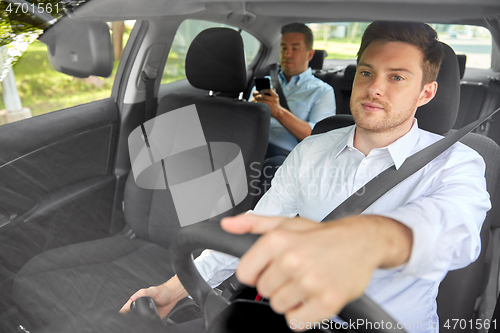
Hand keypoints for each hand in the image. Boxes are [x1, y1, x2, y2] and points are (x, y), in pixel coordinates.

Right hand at [119, 276, 188, 318]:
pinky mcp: (151, 318)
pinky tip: (145, 325)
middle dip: (129, 319)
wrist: (172, 296)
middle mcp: (140, 307)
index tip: (121, 317)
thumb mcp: (152, 290)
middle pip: (130, 315)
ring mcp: (145, 312)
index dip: (122, 312)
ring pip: (137, 320)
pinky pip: (146, 323)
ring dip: (137, 322)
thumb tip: (134, 297)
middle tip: (129, 322)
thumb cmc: (162, 291)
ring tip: (136, 324)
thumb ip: (143, 293)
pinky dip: (145, 324)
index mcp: (137, 300)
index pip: (126, 308)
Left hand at [221, 214, 410, 331]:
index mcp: (278, 240)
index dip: (256, 273)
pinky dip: (302, 315)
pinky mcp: (327, 301)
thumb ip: (252, 224)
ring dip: (290, 299)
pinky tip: (311, 298)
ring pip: (278, 306)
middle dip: (276, 284)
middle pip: (263, 291)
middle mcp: (292, 260)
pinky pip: (296, 322)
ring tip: (304, 283)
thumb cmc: (321, 235)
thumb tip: (227, 225)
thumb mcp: (285, 223)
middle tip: (294, 273)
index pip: (245, 273)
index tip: (269, 269)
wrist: (361, 241)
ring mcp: (310, 282)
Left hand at [252, 89, 283, 117]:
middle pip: (265, 96)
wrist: (278, 111)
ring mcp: (272, 104)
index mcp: (275, 95)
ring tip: (256, 99)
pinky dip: (260, 103)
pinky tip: (257, 103)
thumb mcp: (276, 97)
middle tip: (256, 96)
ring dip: (258, 100)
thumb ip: (273, 92)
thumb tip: (271, 88)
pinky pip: (263, 105)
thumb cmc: (275, 103)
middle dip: (259, 96)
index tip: (261, 91)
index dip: (264, 90)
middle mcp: (274, 99)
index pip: (269, 90)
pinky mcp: (270, 108)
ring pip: (263, 101)